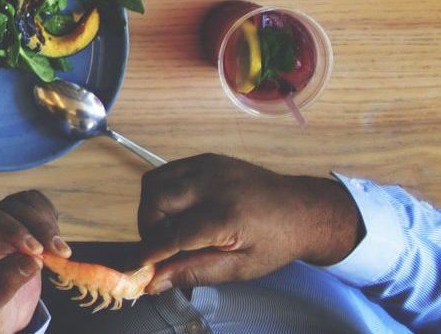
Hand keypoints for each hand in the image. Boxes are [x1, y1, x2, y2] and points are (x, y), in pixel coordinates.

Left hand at [0, 191, 63, 333]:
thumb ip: (3, 283)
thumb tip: (33, 260)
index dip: (12, 230)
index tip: (36, 250)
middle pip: (9, 208)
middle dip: (37, 226)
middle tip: (60, 252)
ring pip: (24, 204)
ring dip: (46, 222)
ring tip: (60, 251)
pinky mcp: (19, 232)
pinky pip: (35, 211)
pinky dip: (50, 220)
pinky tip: (56, 244)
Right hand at [138, 154, 363, 293]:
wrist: (304, 210)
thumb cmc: (276, 243)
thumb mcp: (242, 268)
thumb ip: (196, 271)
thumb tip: (156, 281)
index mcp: (227, 217)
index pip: (173, 234)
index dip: (150, 251)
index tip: (136, 266)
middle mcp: (214, 185)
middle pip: (156, 201)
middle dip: (148, 228)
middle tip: (159, 247)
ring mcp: (209, 167)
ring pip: (154, 182)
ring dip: (150, 208)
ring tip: (166, 228)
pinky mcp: (206, 159)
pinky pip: (167, 171)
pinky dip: (162, 192)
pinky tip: (176, 209)